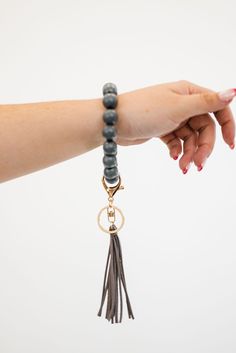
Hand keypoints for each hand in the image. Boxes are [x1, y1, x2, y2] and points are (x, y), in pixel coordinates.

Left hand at [116, 80, 235, 172]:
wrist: (112, 123)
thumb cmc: (144, 110)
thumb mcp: (178, 107)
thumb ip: (206, 103)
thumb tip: (233, 92)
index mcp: (188, 93)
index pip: (216, 107)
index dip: (226, 126)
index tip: (230, 145)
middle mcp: (182, 104)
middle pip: (204, 128)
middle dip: (203, 147)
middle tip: (198, 165)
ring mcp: (172, 117)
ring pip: (190, 138)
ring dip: (190, 153)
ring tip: (183, 167)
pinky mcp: (162, 130)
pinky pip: (177, 142)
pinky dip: (178, 151)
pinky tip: (173, 158)